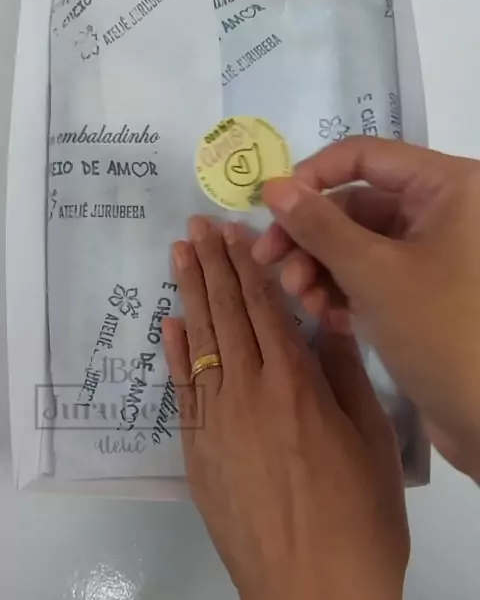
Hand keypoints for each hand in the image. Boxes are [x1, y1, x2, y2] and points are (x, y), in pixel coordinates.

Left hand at [163, 218, 408, 599]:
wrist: (314, 590)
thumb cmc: (358, 516)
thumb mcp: (371, 439)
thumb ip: (347, 373)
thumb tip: (332, 317)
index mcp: (295, 383)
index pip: (264, 307)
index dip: (246, 265)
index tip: (231, 231)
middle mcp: (248, 392)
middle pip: (226, 314)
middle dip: (211, 265)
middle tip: (195, 226)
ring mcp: (217, 422)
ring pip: (200, 342)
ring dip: (188, 294)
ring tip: (178, 255)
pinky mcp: (198, 451)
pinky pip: (183, 389)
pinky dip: (175, 352)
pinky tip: (169, 323)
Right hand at [253, 137, 479, 480]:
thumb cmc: (442, 331)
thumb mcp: (373, 272)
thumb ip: (319, 225)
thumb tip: (272, 187)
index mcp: (447, 185)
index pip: (364, 156)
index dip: (312, 176)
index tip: (271, 208)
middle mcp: (444, 209)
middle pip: (357, 202)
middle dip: (310, 235)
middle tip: (268, 262)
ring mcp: (435, 251)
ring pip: (360, 241)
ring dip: (322, 265)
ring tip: (300, 298)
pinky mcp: (426, 288)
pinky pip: (374, 271)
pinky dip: (345, 287)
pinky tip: (329, 316)